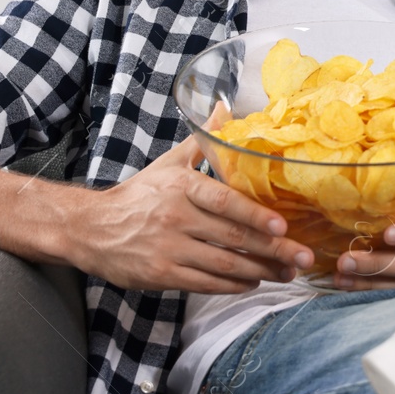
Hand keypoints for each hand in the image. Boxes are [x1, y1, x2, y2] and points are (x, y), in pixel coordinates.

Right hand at [68, 135, 313, 293]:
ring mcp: (168, 248)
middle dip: (273, 249)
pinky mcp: (162, 274)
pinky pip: (206, 283)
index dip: (255, 215)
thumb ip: (202, 139)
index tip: (283, 226)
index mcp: (181, 187)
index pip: (224, 201)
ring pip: (224, 264)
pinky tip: (254, 282)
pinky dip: (233, 285)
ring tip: (286, 273)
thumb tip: (225, 107)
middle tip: (303, 257)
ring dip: (260, 270)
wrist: (91, 228)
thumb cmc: (139, 195)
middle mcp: (176, 217)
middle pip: (232, 236)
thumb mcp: (168, 163)